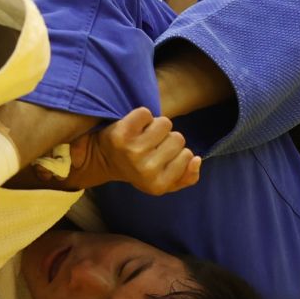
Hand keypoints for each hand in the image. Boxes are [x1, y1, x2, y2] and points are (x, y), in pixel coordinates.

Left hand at [60, 107, 201, 193]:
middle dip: (167, 138)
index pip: (189, 155)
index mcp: (158, 185)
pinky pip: (146, 113)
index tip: (160, 157)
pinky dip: (142, 116)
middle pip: (178, 138)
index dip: (176, 152)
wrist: (101, 158)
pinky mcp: (121, 134)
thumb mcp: (162, 181)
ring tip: (143, 135)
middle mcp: (146, 170)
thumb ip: (186, 177)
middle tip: (150, 145)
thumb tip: (197, 159)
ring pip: (165, 124)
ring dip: (156, 126)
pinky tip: (133, 126)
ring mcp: (133, 152)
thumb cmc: (137, 167)